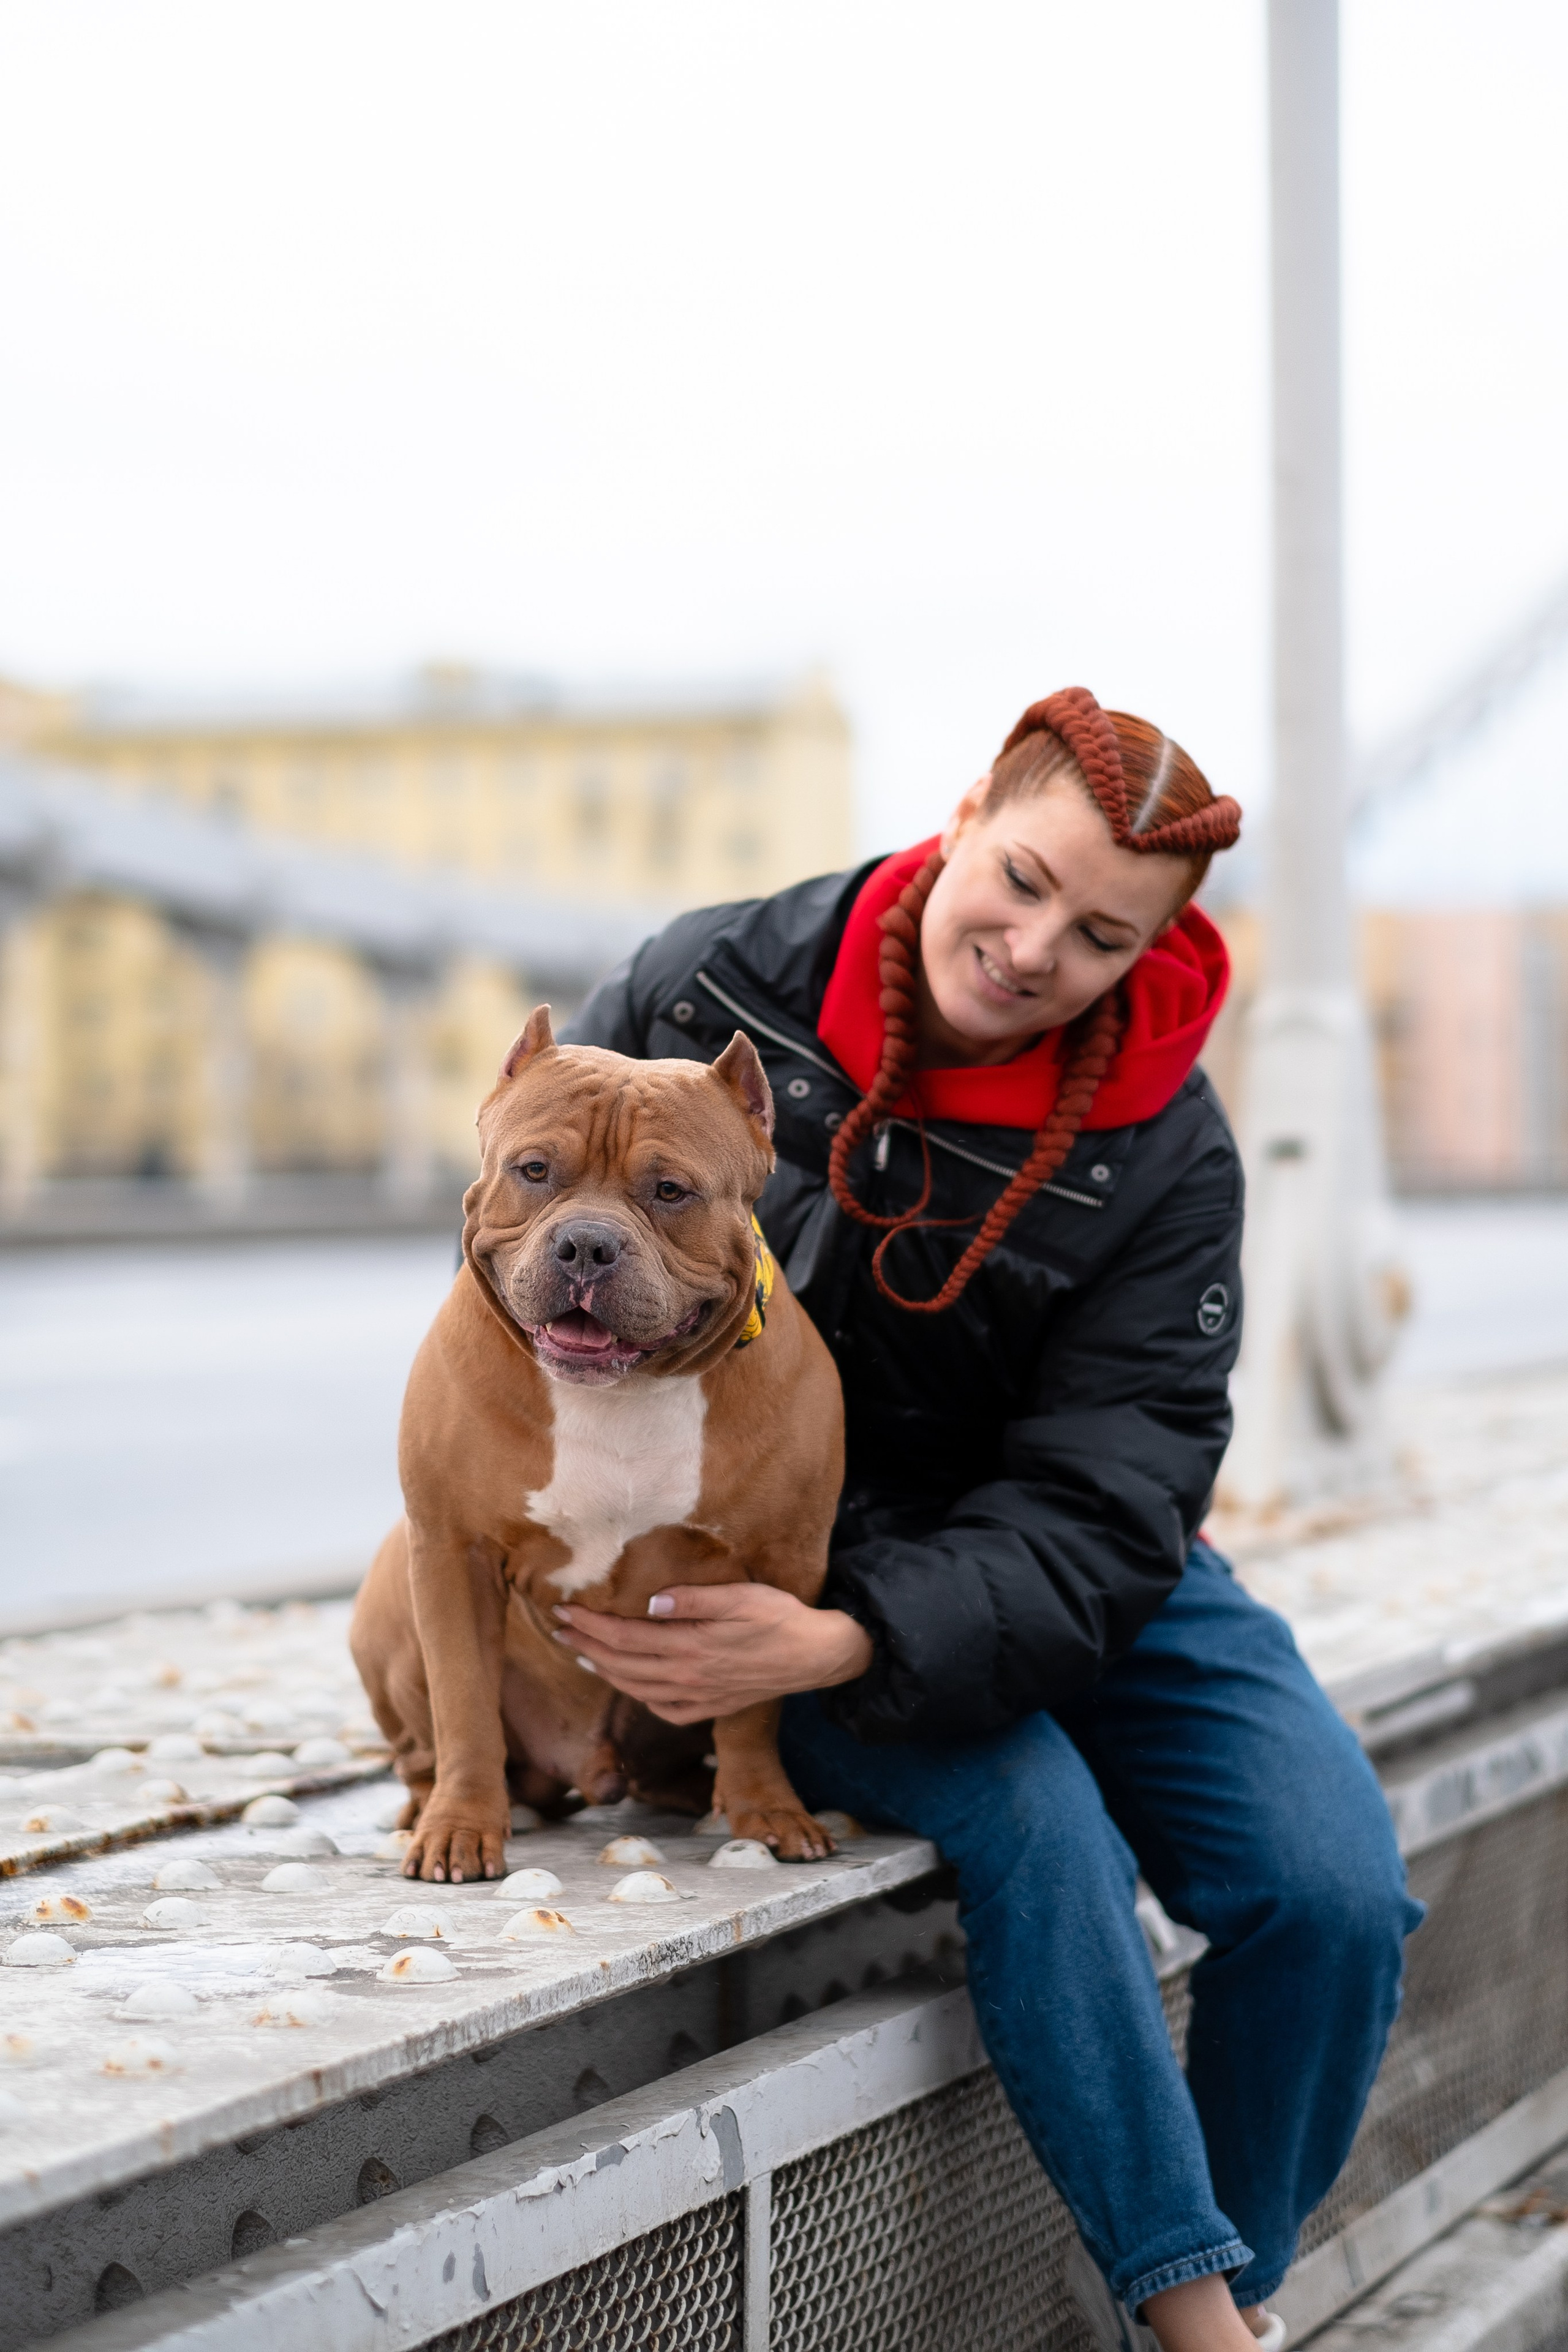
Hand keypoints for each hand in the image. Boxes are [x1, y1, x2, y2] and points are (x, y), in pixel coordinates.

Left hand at [553, 1584, 873, 1722]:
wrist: (815, 1656)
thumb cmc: (780, 1617)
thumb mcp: (742, 1597)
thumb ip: (696, 1600)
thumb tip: (651, 1600)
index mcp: (691, 1647)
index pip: (625, 1638)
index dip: (590, 1625)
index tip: (565, 1611)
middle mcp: (688, 1678)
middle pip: (621, 1666)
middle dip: (585, 1646)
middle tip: (559, 1629)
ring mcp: (698, 1697)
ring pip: (636, 1689)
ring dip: (603, 1671)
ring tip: (582, 1653)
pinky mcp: (710, 1708)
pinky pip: (663, 1709)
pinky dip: (639, 1697)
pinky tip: (631, 1684)